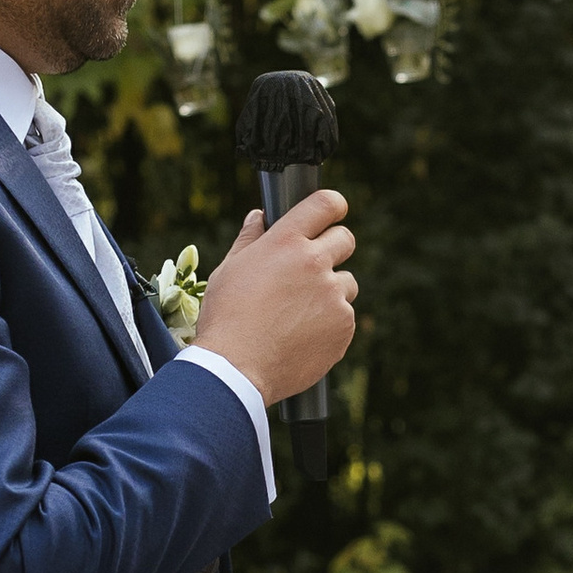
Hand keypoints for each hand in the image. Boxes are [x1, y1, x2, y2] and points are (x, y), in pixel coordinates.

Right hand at [191, 191, 358, 407]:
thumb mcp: (229, 270)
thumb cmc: (226, 318)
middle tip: (312, 269)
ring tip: (298, 314)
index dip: (333, 205)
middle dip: (332, 249)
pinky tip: (302, 336)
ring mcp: (333, 295)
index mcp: (286, 241)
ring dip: (331, 292)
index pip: (326, 204)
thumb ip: (250, 239)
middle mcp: (315, 262)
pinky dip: (330, 324)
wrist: (236, 369)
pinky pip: (345, 317)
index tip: (333, 212)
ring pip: (347, 283)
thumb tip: (259, 217)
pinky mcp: (344, 326)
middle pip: (345, 239)